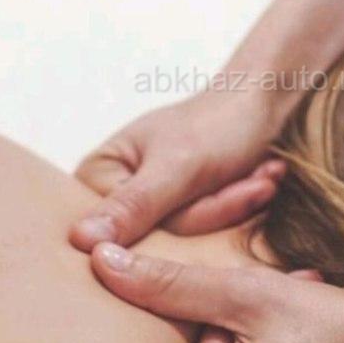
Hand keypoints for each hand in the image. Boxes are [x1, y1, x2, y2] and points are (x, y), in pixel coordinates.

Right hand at [70, 90, 285, 250]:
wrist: (263, 102)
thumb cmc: (217, 123)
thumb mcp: (176, 167)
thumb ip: (133, 206)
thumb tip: (80, 240)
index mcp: (96, 175)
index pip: (132, 232)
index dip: (187, 214)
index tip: (220, 180)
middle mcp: (116, 195)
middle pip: (164, 239)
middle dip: (215, 208)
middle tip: (255, 181)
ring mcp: (151, 206)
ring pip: (193, 238)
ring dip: (236, 204)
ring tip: (261, 175)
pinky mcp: (182, 213)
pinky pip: (209, 235)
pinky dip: (241, 206)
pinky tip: (260, 180)